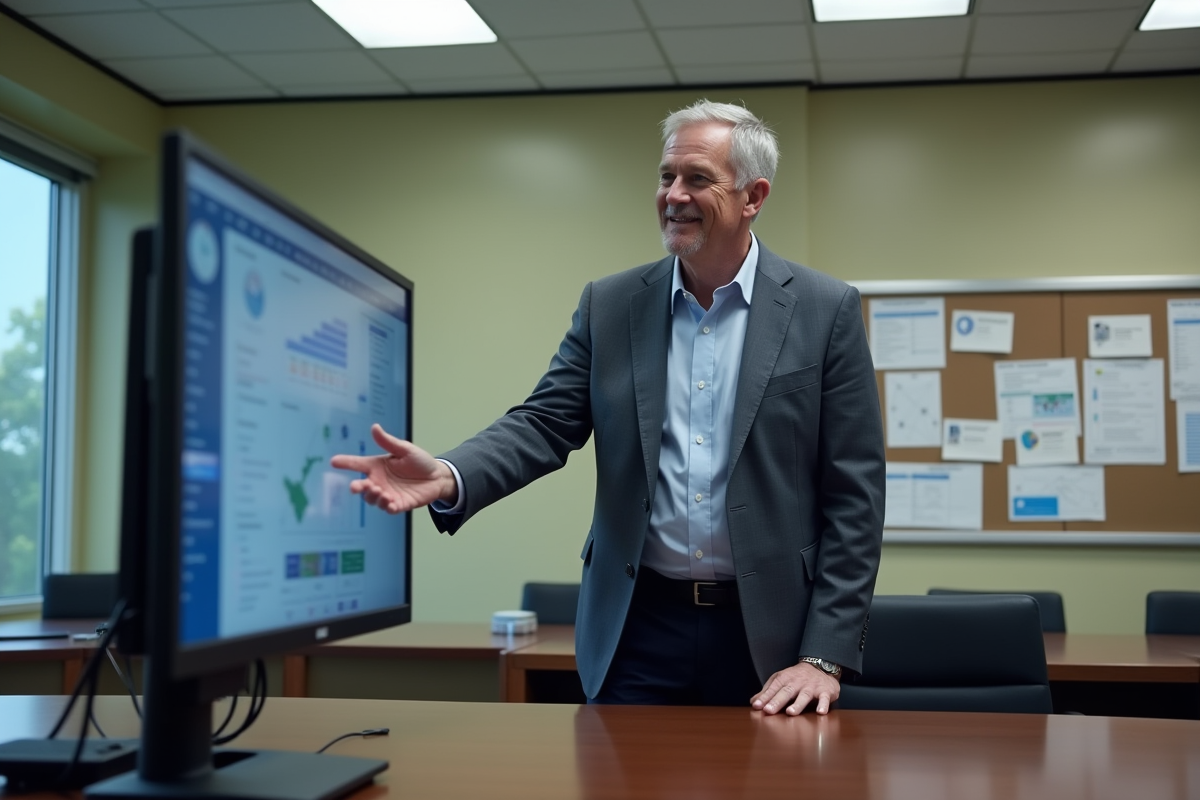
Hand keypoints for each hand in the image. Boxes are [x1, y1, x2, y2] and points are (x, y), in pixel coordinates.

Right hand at [330, 424, 457, 513]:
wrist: (438, 477)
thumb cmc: (420, 461)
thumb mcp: (405, 449)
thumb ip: (388, 442)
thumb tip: (374, 427)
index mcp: (377, 466)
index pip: (357, 464)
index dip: (345, 463)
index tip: (334, 461)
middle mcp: (379, 481)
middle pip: (362, 487)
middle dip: (357, 487)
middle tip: (356, 486)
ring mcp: (388, 494)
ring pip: (372, 499)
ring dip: (373, 496)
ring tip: (381, 491)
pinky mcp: (399, 504)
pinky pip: (388, 509)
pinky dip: (387, 506)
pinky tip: (390, 502)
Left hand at [751, 661, 840, 715]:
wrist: (821, 666)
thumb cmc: (797, 677)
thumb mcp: (781, 680)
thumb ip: (767, 691)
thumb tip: (753, 702)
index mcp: (785, 679)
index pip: (774, 688)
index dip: (765, 697)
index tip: (756, 706)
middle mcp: (797, 682)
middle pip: (786, 692)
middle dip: (777, 701)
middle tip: (768, 710)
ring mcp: (811, 687)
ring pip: (804, 696)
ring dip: (797, 704)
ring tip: (790, 712)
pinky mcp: (825, 691)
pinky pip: (824, 698)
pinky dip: (823, 705)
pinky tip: (820, 712)